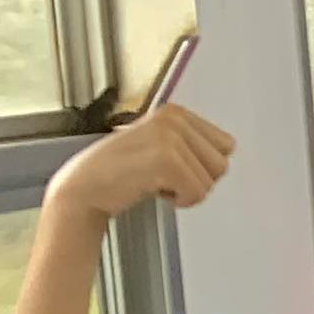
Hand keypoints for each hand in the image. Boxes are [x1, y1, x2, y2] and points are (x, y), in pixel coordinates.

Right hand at [45, 104, 234, 226]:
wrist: (85, 187)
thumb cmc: (121, 171)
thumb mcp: (159, 144)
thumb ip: (191, 142)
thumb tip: (228, 150)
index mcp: (176, 112)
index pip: (225, 146)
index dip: (202, 165)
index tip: (173, 167)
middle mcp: (174, 119)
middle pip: (222, 163)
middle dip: (198, 178)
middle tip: (163, 177)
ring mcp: (170, 137)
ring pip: (211, 180)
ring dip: (186, 190)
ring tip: (155, 181)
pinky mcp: (166, 160)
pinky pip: (198, 193)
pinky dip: (180, 201)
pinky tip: (154, 190)